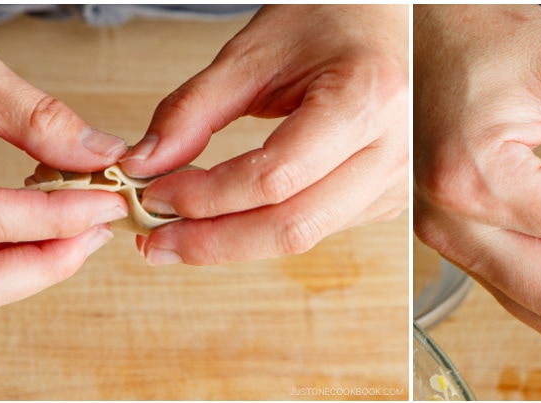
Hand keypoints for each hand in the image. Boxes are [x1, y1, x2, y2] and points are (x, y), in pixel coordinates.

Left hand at [118, 5, 408, 264]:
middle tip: (157, 240)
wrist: (386, 19)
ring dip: (235, 242)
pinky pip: (319, 229)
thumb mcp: (254, 53)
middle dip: (214, 241)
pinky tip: (229, 220)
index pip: (274, 177)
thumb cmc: (331, 20)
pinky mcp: (388, 198)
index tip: (154, 195)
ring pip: (306, 237)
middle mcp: (394, 148)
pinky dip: (265, 230)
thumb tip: (144, 165)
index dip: (206, 197)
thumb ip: (194, 110)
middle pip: (293, 226)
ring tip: (180, 232)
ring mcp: (397, 180)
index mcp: (367, 98)